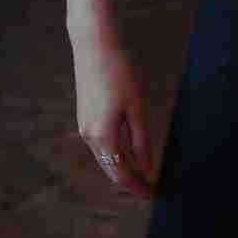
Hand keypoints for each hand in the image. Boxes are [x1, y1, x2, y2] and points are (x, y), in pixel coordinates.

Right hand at [69, 26, 158, 199]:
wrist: (94, 43)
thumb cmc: (119, 71)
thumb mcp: (137, 106)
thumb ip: (141, 139)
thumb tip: (146, 167)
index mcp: (102, 136)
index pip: (121, 174)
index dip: (137, 187)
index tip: (153, 194)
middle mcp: (89, 135)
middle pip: (111, 169)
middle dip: (130, 181)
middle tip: (150, 188)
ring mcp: (84, 125)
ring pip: (105, 157)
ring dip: (122, 167)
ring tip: (143, 171)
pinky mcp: (85, 115)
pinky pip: (100, 143)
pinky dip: (115, 152)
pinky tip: (129, 149)